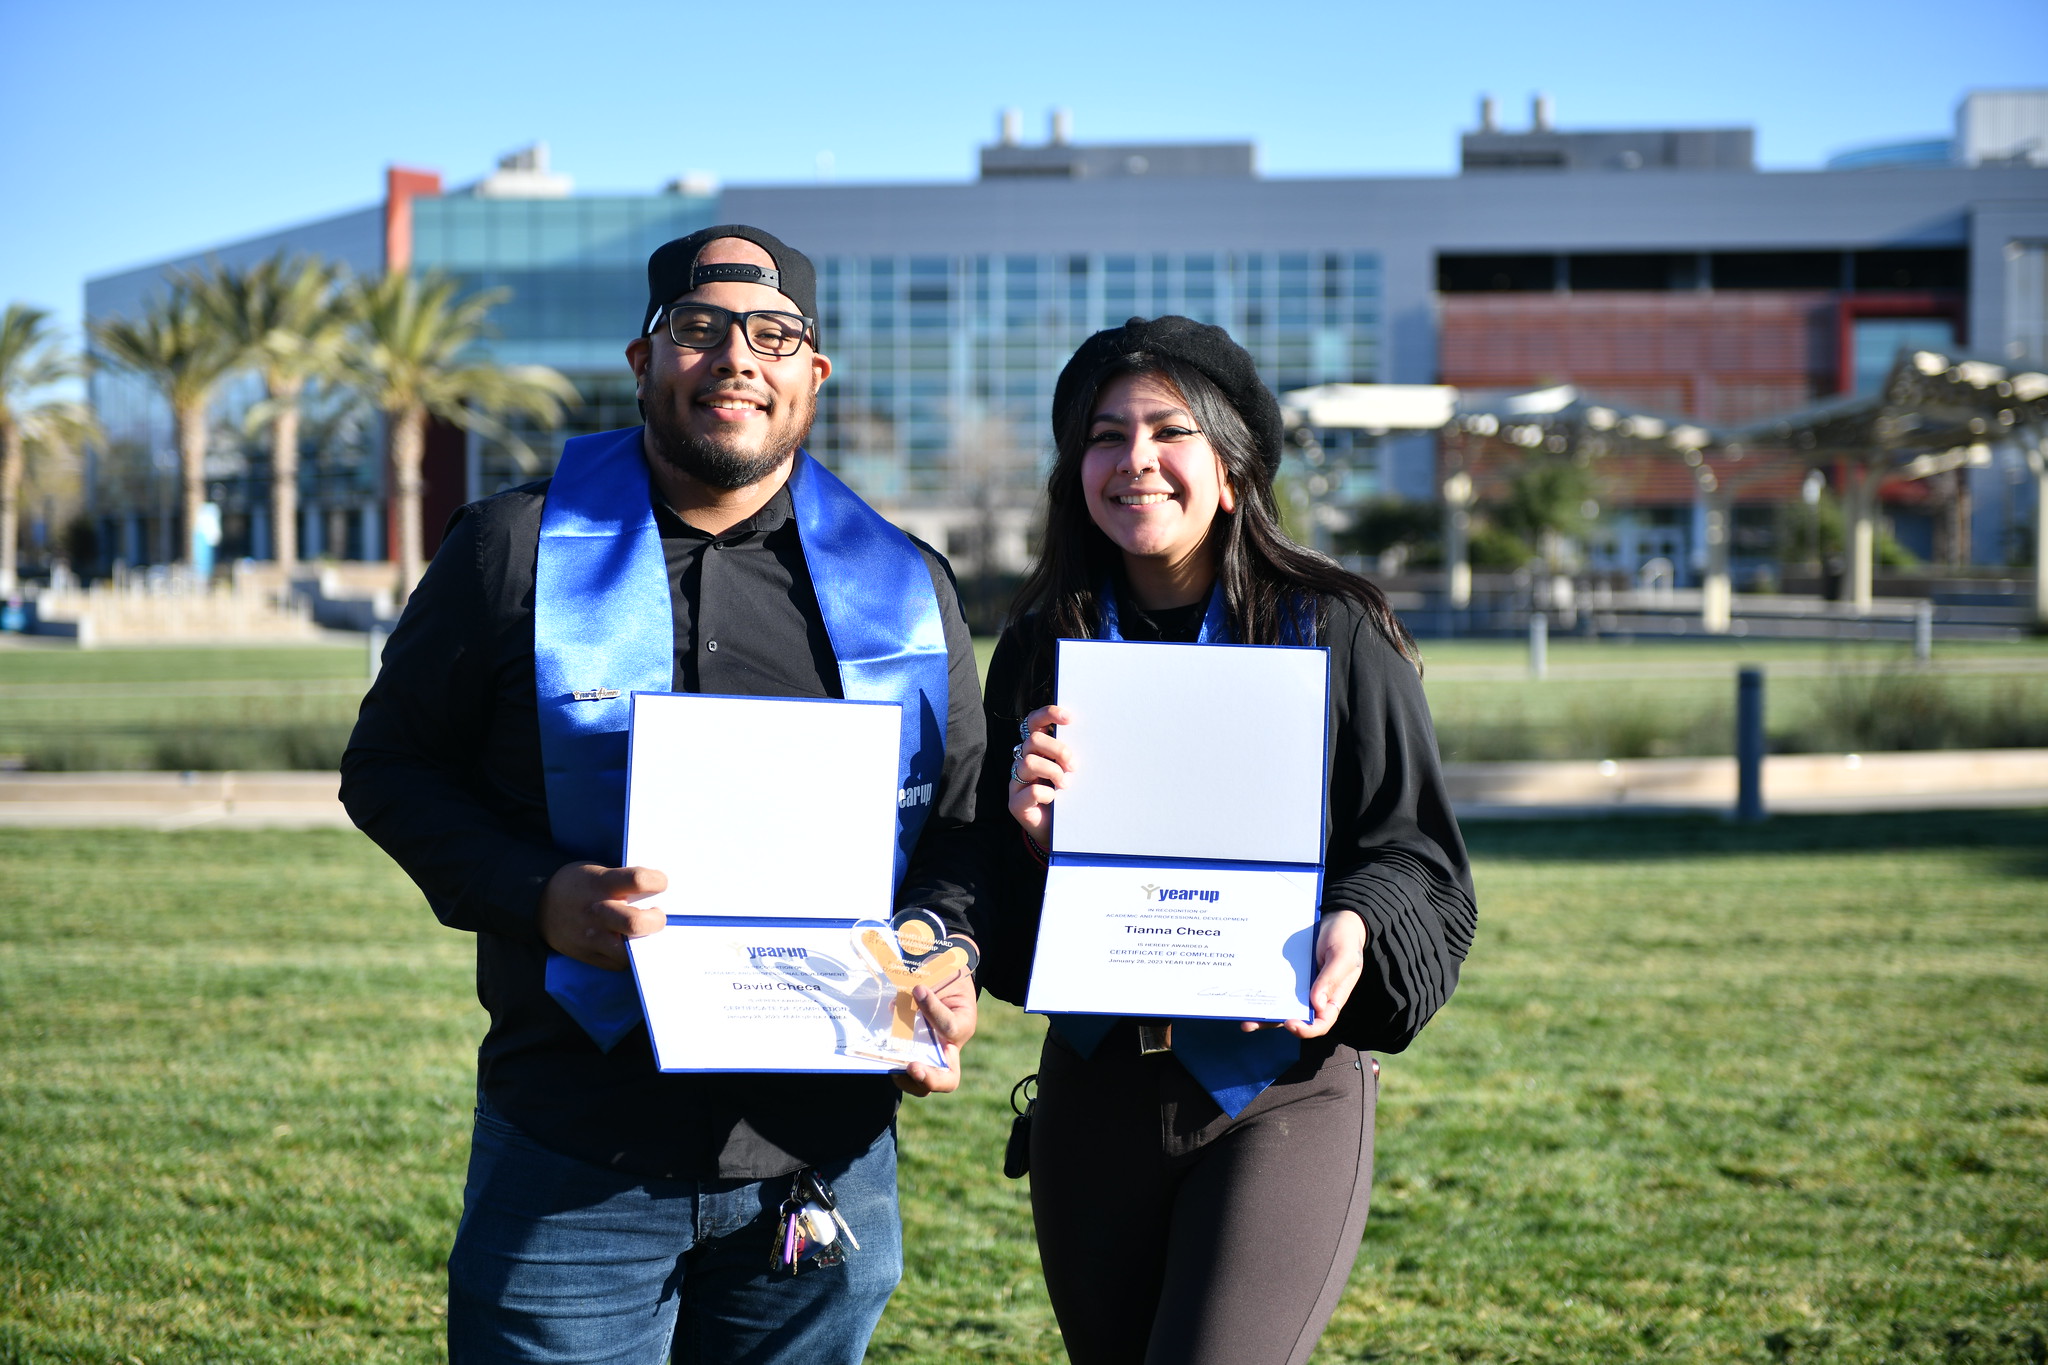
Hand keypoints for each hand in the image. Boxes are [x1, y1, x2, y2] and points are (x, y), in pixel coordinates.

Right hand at [538, 862, 668, 970]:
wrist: (540, 905)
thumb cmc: (580, 884)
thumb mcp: (597, 872)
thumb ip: (623, 882)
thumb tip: (659, 895)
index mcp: (599, 883)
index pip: (637, 880)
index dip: (658, 882)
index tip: (661, 883)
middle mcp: (595, 911)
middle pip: (635, 923)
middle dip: (656, 920)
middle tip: (657, 914)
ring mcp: (590, 937)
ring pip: (627, 951)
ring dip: (643, 943)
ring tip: (644, 932)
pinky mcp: (587, 955)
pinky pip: (618, 963)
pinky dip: (628, 955)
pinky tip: (628, 943)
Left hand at [895, 949, 979, 1096]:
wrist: (946, 980)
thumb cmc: (946, 977)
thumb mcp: (941, 977)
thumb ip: (923, 991)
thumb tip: (895, 1006)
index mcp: (963, 1024)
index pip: (950, 1027)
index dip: (934, 1011)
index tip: (918, 990)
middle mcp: (950, 1047)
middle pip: (948, 1079)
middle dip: (931, 1078)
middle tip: (913, 1067)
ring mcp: (932, 1055)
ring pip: (924, 1084)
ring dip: (907, 1079)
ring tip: (891, 1067)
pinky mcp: (914, 1055)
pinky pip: (905, 1071)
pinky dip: (893, 1067)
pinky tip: (879, 1058)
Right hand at [1008, 704, 1073, 851]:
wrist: (1059, 832)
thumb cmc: (1068, 797)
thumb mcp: (1072, 772)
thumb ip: (1073, 755)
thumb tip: (1093, 736)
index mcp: (1037, 750)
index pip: (1034, 722)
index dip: (1048, 714)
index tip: (1069, 719)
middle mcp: (1023, 761)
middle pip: (1033, 741)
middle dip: (1057, 750)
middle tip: (1073, 765)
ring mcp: (1017, 782)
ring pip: (1029, 763)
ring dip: (1053, 772)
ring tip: (1066, 785)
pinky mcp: (1015, 803)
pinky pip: (1031, 791)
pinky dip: (1047, 794)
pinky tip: (1055, 799)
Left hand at [1240, 909, 1366, 1038]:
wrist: (1336, 918)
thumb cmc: (1345, 939)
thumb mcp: (1343, 956)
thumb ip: (1331, 979)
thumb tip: (1317, 1005)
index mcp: (1333, 997)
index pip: (1322, 1022)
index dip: (1307, 1029)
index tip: (1291, 1024)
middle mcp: (1314, 996)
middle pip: (1295, 1018)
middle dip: (1273, 1023)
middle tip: (1250, 1024)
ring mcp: (1300, 987)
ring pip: (1281, 1006)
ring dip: (1262, 1015)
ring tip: (1244, 1019)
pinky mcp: (1288, 975)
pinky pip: (1275, 987)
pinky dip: (1261, 993)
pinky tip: (1245, 995)